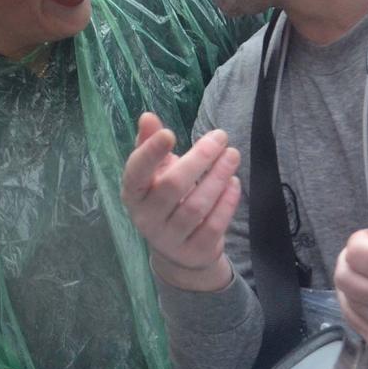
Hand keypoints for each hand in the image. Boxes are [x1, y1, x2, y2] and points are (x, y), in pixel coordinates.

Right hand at [121, 112, 239, 292]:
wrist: (178, 251)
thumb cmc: (165, 200)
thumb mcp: (155, 173)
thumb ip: (150, 144)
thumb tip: (148, 116)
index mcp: (133, 195)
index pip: (136, 173)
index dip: (150, 153)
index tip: (170, 133)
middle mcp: (146, 219)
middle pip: (173, 186)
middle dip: (199, 159)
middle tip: (220, 137)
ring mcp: (170, 239)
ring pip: (196, 206)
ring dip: (217, 177)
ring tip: (232, 155)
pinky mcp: (194, 251)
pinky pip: (213, 225)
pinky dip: (226, 202)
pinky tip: (234, 182)